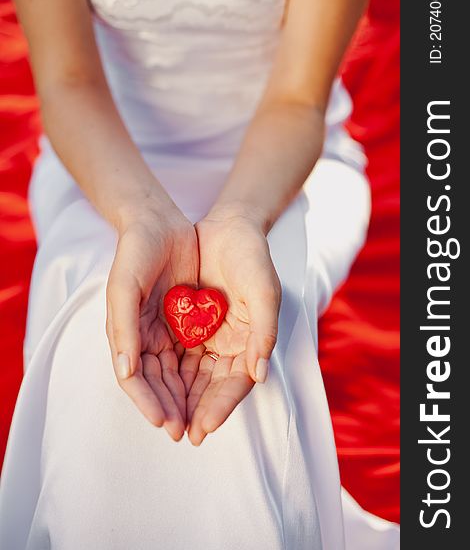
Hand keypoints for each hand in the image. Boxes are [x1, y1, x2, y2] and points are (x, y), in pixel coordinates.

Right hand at [106, 201, 197, 440]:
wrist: (160, 223)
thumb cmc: (136, 253)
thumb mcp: (125, 287)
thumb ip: (123, 328)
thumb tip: (125, 373)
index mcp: (126, 335)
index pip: (135, 378)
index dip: (148, 402)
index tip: (165, 422)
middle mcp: (145, 338)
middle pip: (158, 383)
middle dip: (171, 408)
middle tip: (187, 432)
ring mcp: (167, 331)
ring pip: (177, 375)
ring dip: (187, 399)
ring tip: (201, 422)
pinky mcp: (188, 321)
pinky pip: (195, 354)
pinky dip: (202, 374)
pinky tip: (213, 389)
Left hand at [186, 205, 280, 444]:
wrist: (229, 227)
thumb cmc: (252, 258)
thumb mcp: (263, 292)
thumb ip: (263, 333)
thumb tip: (260, 375)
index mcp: (251, 341)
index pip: (236, 382)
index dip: (221, 406)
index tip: (204, 427)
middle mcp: (230, 344)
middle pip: (211, 386)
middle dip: (195, 410)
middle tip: (179, 434)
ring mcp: (208, 335)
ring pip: (191, 375)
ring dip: (179, 398)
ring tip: (164, 421)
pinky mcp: (188, 324)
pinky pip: (175, 353)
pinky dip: (166, 371)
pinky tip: (154, 387)